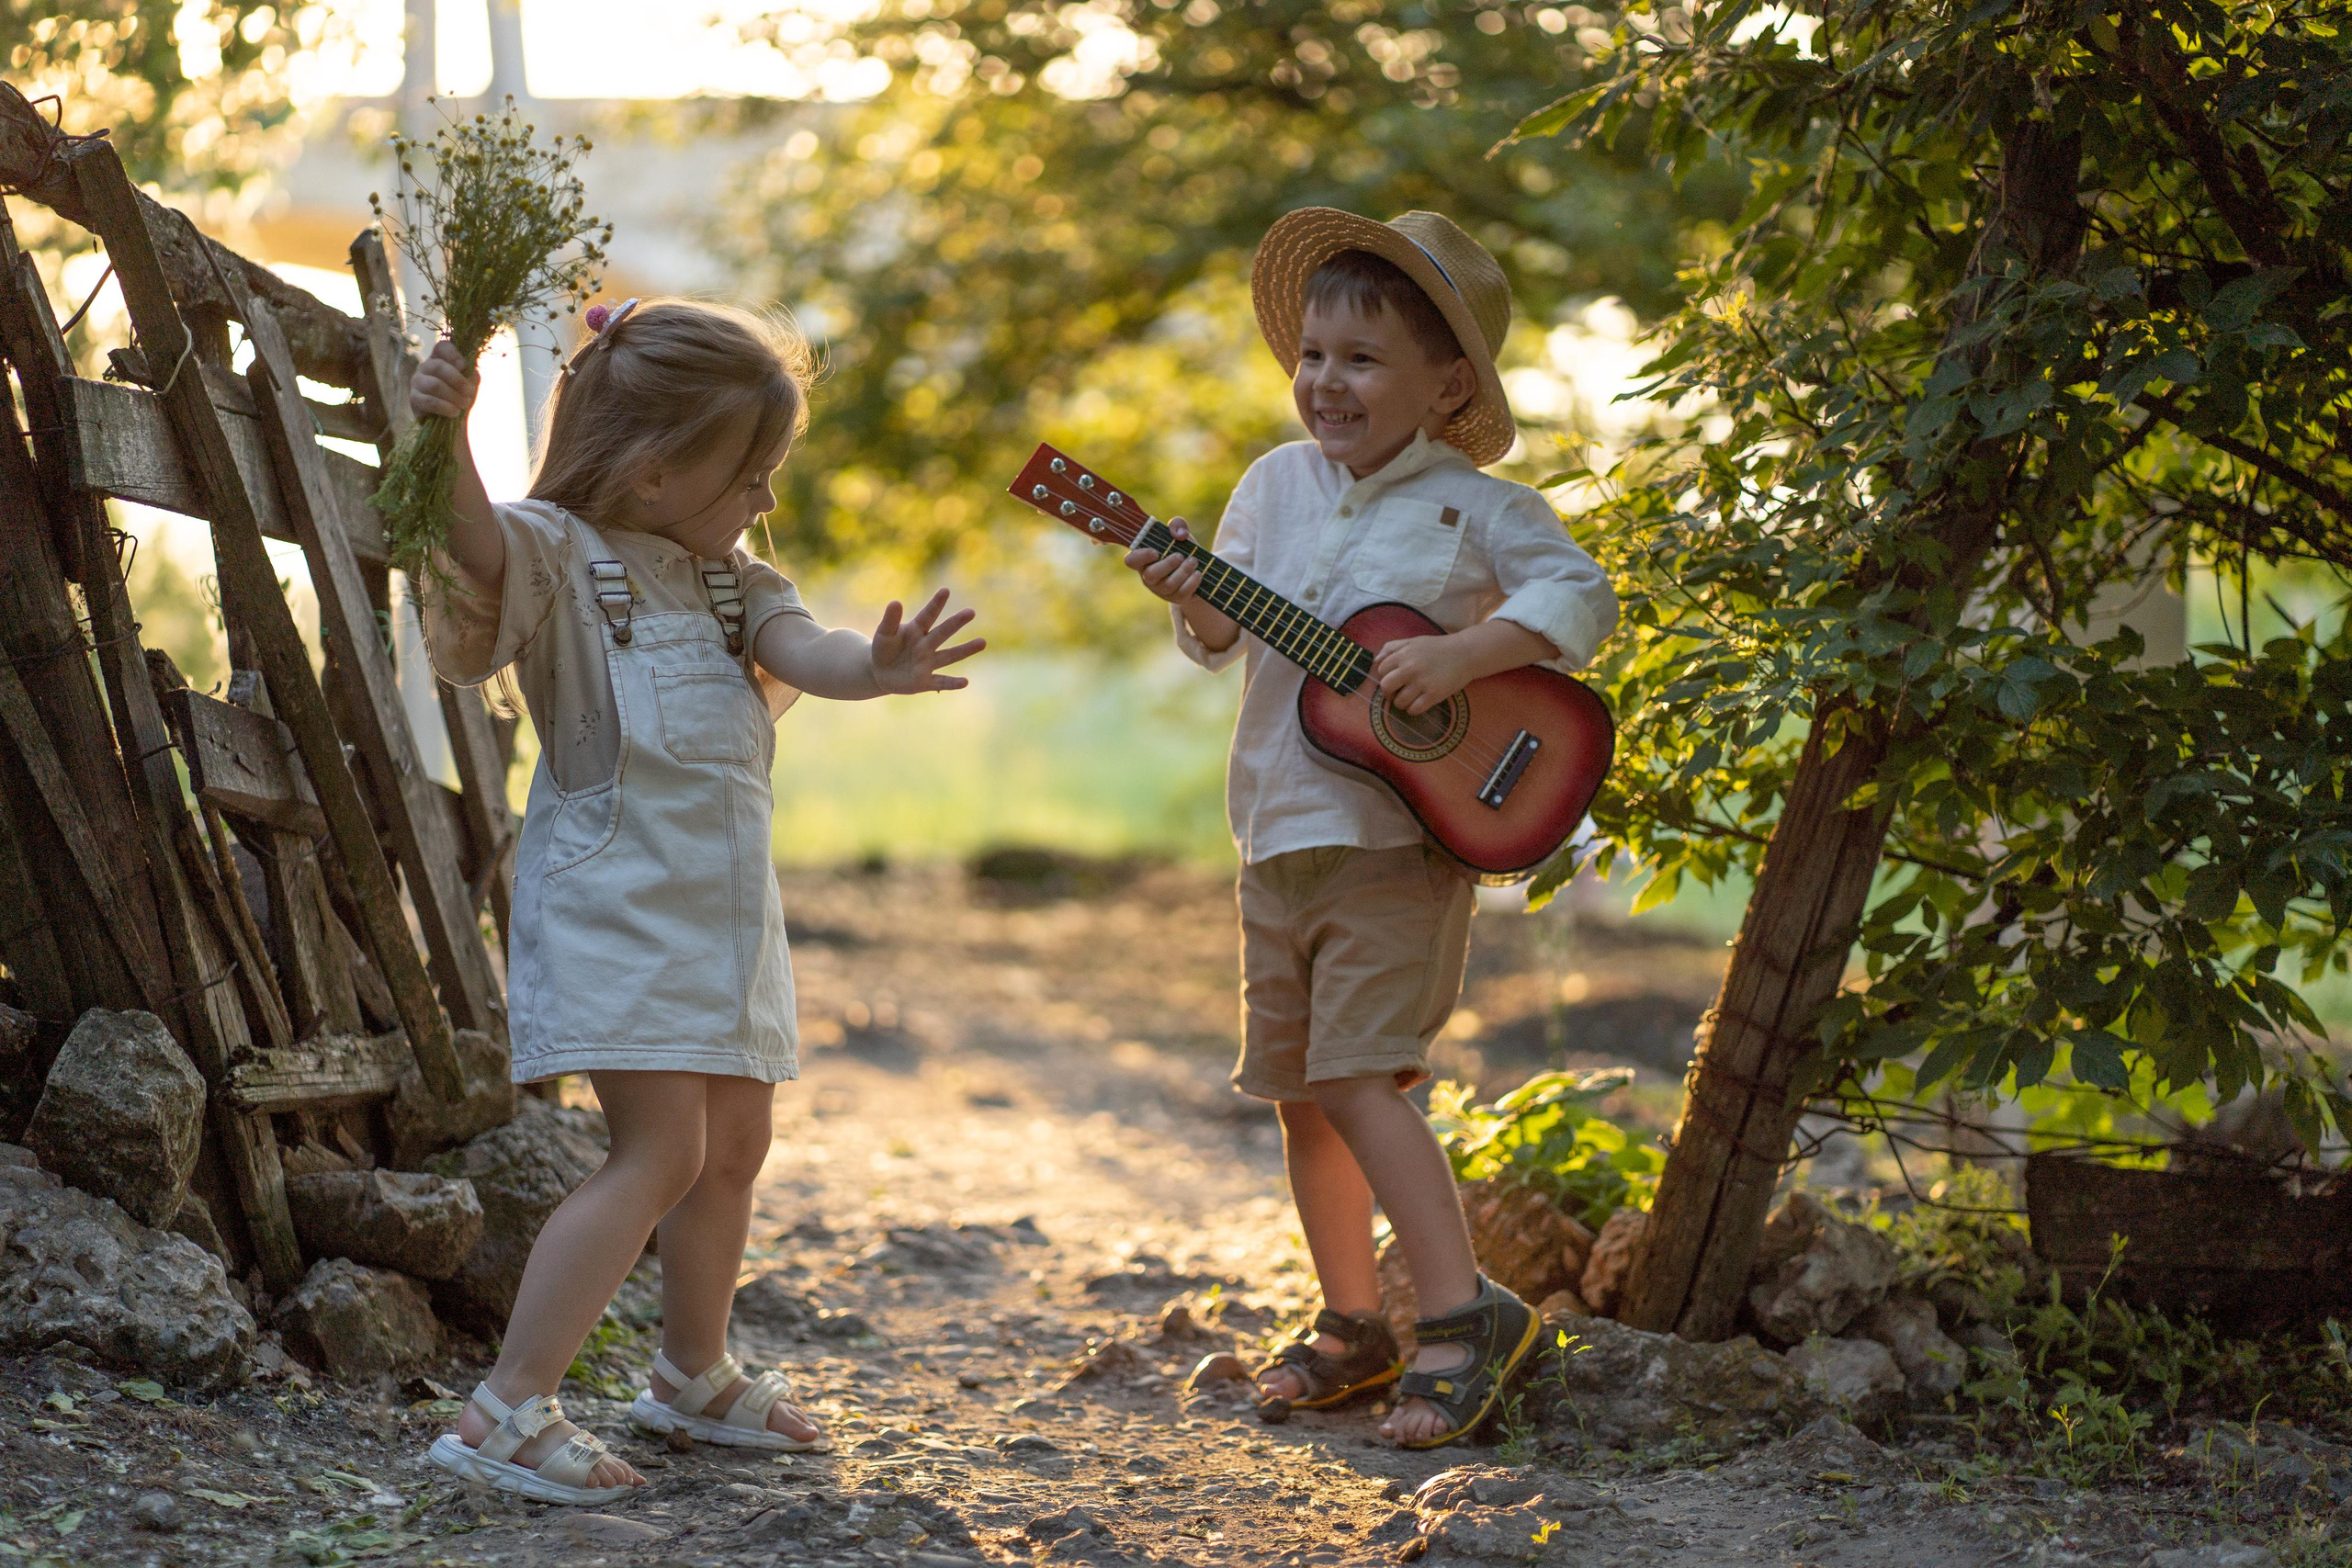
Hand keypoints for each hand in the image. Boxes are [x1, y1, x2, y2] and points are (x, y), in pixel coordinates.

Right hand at [409, 340, 479, 421]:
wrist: (452, 420)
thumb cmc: (461, 397)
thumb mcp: (471, 383)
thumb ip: (471, 373)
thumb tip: (467, 371)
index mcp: (439, 358)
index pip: (442, 346)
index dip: (454, 354)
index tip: (464, 367)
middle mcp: (425, 366)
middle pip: (438, 366)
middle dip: (458, 381)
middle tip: (469, 393)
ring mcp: (417, 382)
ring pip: (434, 385)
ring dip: (453, 396)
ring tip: (463, 404)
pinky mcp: (414, 399)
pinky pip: (429, 401)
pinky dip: (445, 407)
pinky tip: (454, 412)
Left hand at [868, 589, 984, 693]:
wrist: (880, 672)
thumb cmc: (884, 648)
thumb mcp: (883, 633)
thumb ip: (890, 620)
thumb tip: (895, 602)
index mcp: (916, 630)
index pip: (927, 615)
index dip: (936, 604)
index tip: (945, 590)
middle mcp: (926, 645)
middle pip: (942, 633)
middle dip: (955, 623)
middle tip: (970, 612)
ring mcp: (927, 663)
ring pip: (949, 656)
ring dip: (965, 650)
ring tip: (982, 642)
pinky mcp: (925, 682)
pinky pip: (941, 682)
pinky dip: (952, 683)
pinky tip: (965, 682)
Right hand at [1123, 518, 1207, 604]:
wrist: (1200, 568)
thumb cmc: (1182, 549)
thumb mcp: (1180, 534)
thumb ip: (1177, 525)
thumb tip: (1179, 534)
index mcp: (1145, 560)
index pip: (1131, 560)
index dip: (1140, 557)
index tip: (1156, 551)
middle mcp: (1150, 577)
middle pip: (1151, 575)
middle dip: (1167, 564)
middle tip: (1180, 555)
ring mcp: (1163, 590)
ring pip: (1168, 585)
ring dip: (1183, 571)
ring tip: (1194, 561)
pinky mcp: (1177, 598)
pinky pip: (1182, 593)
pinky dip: (1192, 582)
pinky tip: (1198, 573)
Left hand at [1373, 634, 1478, 716]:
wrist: (1465, 653)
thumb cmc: (1437, 647)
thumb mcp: (1413, 641)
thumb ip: (1392, 647)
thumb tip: (1375, 661)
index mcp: (1404, 654)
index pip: (1381, 670)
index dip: (1385, 676)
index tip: (1393, 679)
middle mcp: (1410, 668)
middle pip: (1385, 687)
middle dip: (1389, 692)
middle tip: (1397, 692)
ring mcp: (1422, 682)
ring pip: (1399, 702)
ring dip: (1401, 703)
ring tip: (1410, 698)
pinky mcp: (1434, 694)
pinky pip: (1414, 710)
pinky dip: (1413, 710)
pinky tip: (1419, 703)